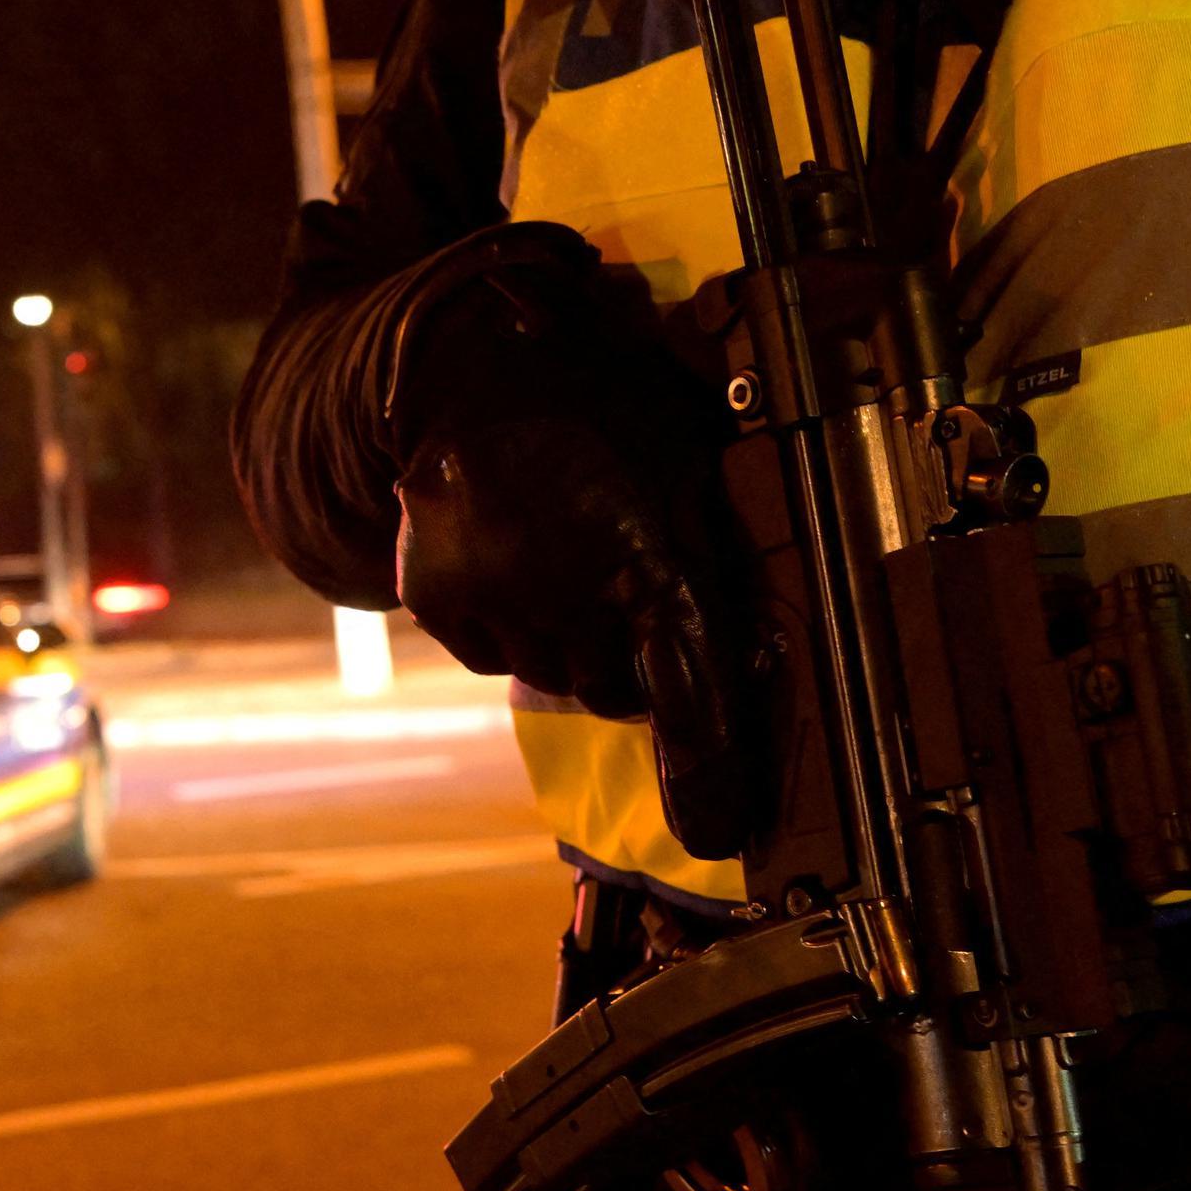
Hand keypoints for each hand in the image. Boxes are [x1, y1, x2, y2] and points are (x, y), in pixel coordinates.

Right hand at [389, 226, 759, 857]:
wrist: (485, 355)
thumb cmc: (614, 410)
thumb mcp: (690, 474)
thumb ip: (711, 570)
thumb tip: (751, 674)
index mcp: (646, 547)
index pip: (685, 682)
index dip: (707, 766)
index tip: (720, 836)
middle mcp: (565, 580)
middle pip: (616, 692)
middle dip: (635, 664)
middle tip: (630, 597)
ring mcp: (494, 590)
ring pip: (558, 678)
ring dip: (577, 646)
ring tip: (574, 567)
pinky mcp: (438, 594)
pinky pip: (496, 656)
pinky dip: (516, 629)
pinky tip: (522, 564)